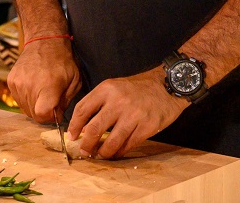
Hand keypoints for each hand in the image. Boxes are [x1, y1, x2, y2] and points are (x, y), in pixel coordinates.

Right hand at [8, 38, 80, 123]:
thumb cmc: (63, 61)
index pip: (42, 115)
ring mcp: (18, 83)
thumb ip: (66, 102)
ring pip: (25, 108)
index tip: (56, 111)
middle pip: (34, 114)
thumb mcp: (75, 81)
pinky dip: (26, 97)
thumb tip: (56, 117)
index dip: (50, 117)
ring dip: (35, 105)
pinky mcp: (11, 81)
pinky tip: (34, 85)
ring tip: (43, 90)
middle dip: (44, 112)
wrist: (44, 41)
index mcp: (48, 86)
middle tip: (51, 100)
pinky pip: (18, 99)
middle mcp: (30, 86)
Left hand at [67, 66, 188, 159]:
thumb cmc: (138, 88)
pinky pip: (128, 145)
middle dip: (86, 144)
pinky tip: (116, 152)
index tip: (72, 136)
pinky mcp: (147, 126)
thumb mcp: (115, 86)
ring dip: (102, 152)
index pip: (83, 110)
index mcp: (107, 88)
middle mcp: (118, 101)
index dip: (74, 126)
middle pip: (94, 129)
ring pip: (111, 142)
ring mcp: (134, 115)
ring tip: (100, 154)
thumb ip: (99, 102)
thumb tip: (82, 127)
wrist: (168, 85)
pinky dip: (119, 152)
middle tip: (84, 151)